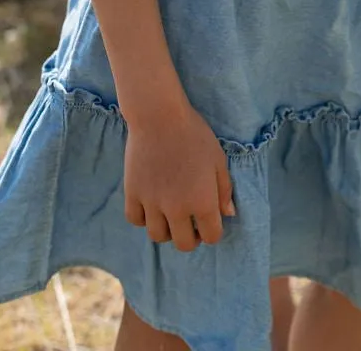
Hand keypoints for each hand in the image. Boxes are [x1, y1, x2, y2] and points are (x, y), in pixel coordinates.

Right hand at [123, 103, 234, 251]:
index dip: (213, 231)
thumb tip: (228, 214)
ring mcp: (152, 204)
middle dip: (191, 236)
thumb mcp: (218, 159)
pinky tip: (151, 205)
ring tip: (170, 213)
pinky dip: (143, 217)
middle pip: (184, 244)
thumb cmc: (194, 134)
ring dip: (167, 229)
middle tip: (191, 221)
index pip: (211, 236)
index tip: (209, 220)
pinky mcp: (132, 194)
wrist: (159, 116)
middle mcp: (176, 209)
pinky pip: (136, 220)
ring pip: (158, 236)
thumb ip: (224, 189)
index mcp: (202, 201)